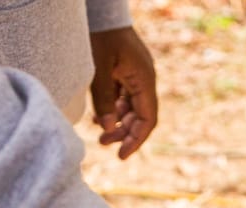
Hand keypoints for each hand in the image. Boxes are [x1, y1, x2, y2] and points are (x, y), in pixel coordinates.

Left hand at [89, 26, 157, 159]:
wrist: (101, 10)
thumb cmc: (100, 34)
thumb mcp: (98, 68)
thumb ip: (103, 99)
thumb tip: (107, 128)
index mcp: (144, 80)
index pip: (147, 120)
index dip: (136, 140)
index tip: (121, 155)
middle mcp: (144, 80)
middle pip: (140, 117)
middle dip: (124, 134)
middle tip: (103, 145)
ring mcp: (135, 75)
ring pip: (131, 109)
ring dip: (118, 123)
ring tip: (99, 135)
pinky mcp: (125, 71)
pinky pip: (124, 97)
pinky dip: (113, 109)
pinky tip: (98, 116)